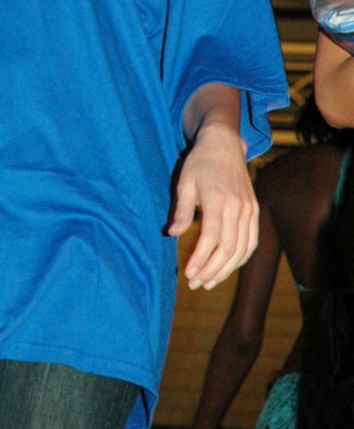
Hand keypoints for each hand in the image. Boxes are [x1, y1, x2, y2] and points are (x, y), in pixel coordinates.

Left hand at [169, 122, 257, 289]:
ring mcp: (250, 210)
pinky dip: (241, 258)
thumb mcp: (184, 181)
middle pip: (228, 249)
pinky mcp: (255, 211)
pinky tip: (228, 267)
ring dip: (226, 269)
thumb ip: (181, 210)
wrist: (225, 144)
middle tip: (195, 284)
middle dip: (211, 270)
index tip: (188, 273)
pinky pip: (252, 241)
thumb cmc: (200, 162)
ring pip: (242, 249)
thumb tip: (173, 234)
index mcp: (219, 200)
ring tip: (209, 282)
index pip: (211, 239)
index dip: (200, 260)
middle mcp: (238, 208)